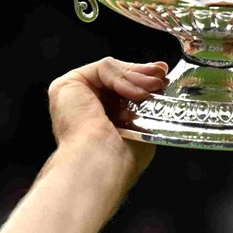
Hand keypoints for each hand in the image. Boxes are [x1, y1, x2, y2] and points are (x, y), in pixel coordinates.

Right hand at [45, 58, 162, 185]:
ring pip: (112, 70)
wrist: (103, 163)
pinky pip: (103, 69)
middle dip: (143, 73)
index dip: (143, 80)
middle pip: (116, 76)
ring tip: (155, 87)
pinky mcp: (68, 84)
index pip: (121, 89)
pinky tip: (137, 94)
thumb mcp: (141, 127)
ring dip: (137, 76)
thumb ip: (144, 107)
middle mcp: (83, 105)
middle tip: (162, 76)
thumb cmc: (121, 158)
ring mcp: (74, 94)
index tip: (163, 77)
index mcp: (99, 118)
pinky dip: (123, 79)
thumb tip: (160, 87)